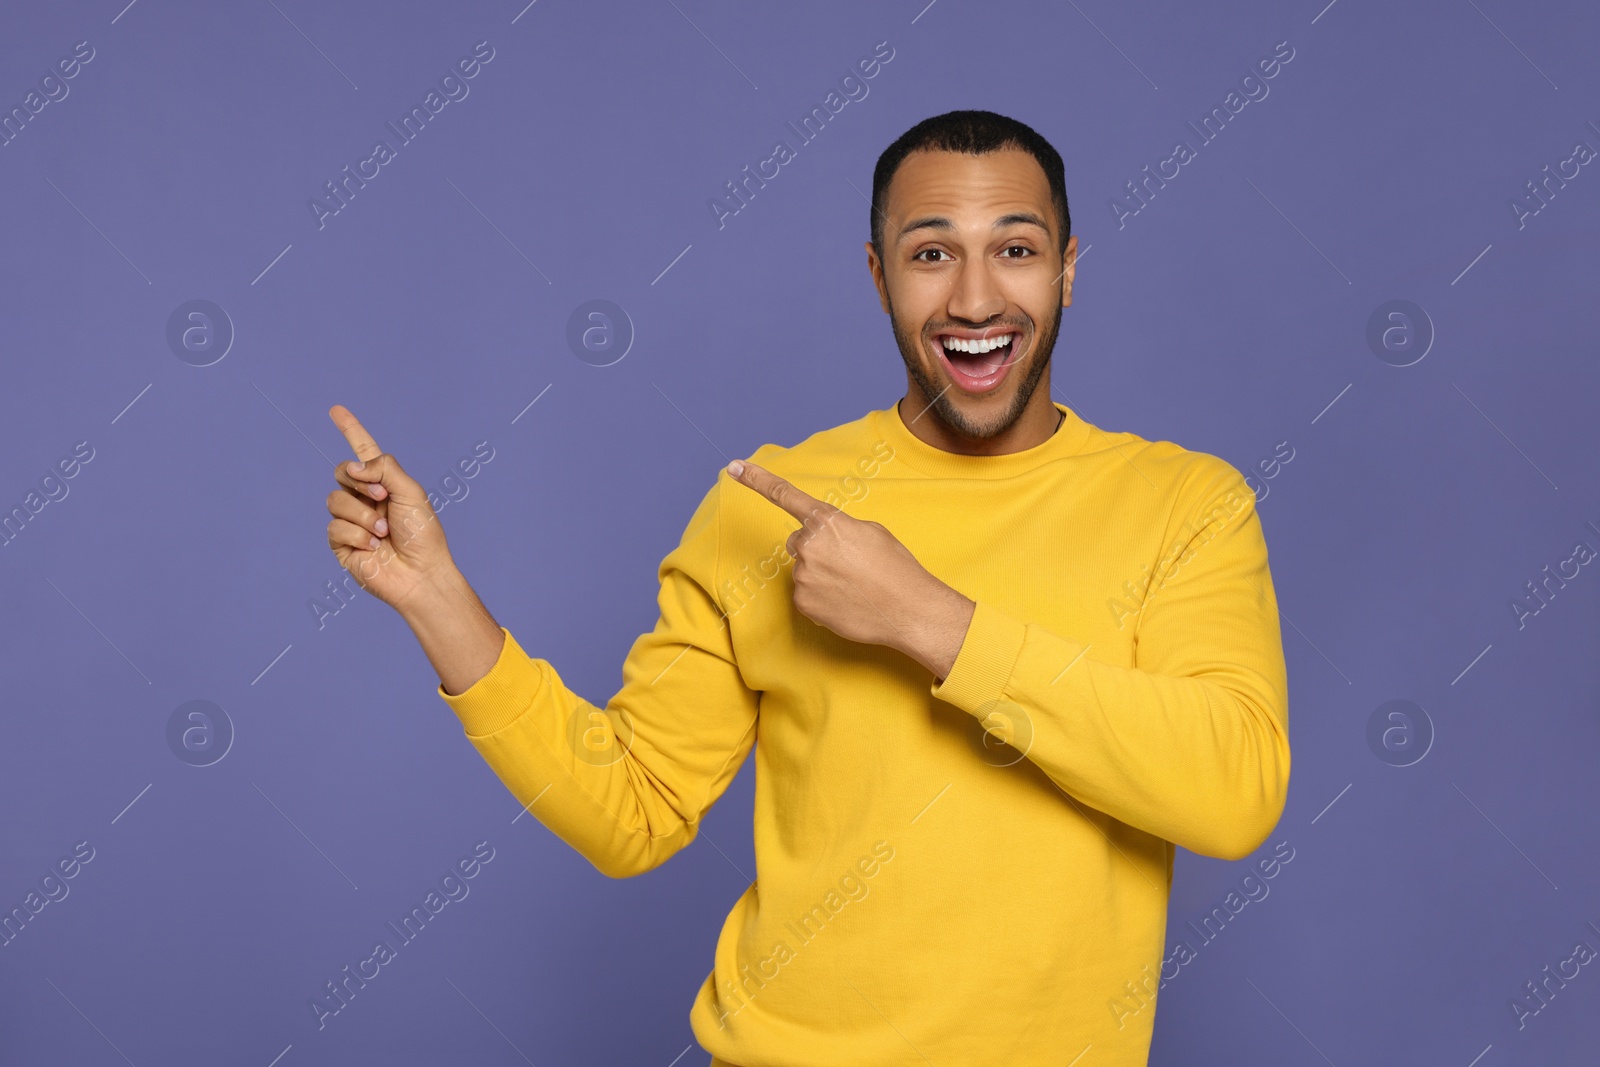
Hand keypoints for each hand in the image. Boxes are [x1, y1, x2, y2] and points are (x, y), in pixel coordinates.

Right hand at [325, 404, 455, 611]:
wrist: (421, 574)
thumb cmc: (423, 534)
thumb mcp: (411, 491)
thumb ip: (383, 468)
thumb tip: (352, 466)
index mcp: (384, 483)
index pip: (362, 452)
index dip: (350, 429)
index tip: (335, 409)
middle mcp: (365, 499)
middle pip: (341, 472)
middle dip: (361, 482)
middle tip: (384, 498)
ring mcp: (351, 521)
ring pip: (335, 500)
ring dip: (363, 515)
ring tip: (384, 531)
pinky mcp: (342, 544)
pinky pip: (335, 527)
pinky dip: (358, 535)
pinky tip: (374, 547)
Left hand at [725, 459, 974, 678]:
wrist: (910, 610)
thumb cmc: (896, 568)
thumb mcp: (871, 532)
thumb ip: (839, 528)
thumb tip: (823, 540)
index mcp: (827, 521)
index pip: (784, 495)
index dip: (756, 479)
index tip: (733, 467)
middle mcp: (809, 545)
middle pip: (798, 541)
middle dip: (816, 549)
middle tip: (849, 564)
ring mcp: (803, 576)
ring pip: (803, 569)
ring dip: (821, 575)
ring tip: (853, 585)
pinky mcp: (802, 603)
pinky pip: (804, 594)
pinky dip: (821, 598)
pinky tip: (845, 601)